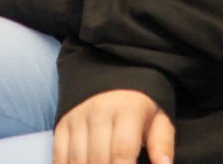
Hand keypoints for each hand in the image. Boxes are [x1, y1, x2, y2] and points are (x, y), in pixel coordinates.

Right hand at [53, 90, 173, 163]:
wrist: (112, 69)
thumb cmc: (141, 101)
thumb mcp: (159, 116)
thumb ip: (162, 144)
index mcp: (127, 111)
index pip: (122, 153)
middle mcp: (98, 113)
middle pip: (98, 160)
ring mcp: (77, 118)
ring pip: (77, 161)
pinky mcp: (62, 123)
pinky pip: (59, 156)